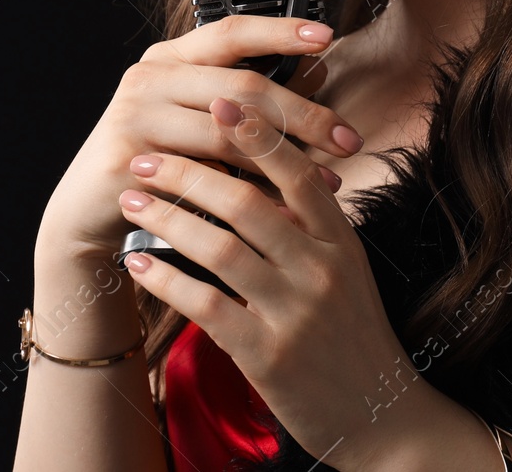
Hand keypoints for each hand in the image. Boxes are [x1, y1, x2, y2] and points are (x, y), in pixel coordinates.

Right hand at [34, 15, 365, 263]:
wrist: (91, 210)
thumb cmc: (160, 157)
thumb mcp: (202, 118)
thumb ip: (250, 98)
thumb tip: (320, 76)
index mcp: (172, 56)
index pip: (232, 31)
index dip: (279, 30)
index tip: (326, 36)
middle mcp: (150, 76)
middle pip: (242, 87)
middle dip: (304, 115)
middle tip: (348, 138)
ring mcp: (134, 115)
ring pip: (228, 134)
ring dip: (286, 159)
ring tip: (328, 177)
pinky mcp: (127, 158)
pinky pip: (205, 177)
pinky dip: (253, 192)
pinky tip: (288, 206)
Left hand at [118, 95, 416, 471]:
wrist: (378, 413)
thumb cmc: (352, 332)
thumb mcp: (348, 268)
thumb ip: (313, 223)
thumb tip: (272, 168)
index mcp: (341, 241)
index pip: (298, 171)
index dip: (257, 132)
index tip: (217, 99)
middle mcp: (321, 269)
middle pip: (248, 203)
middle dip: (189, 173)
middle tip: (146, 159)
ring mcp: (295, 313)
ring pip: (222, 248)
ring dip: (168, 219)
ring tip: (133, 200)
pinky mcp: (267, 355)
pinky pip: (207, 304)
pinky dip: (168, 277)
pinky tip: (139, 260)